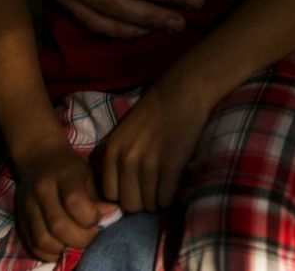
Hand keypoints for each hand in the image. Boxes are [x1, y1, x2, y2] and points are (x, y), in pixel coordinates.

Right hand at [16, 144, 115, 260]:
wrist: (39, 158)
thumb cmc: (69, 168)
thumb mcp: (87, 174)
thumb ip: (97, 198)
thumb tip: (111, 216)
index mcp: (63, 175)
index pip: (74, 201)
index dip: (91, 217)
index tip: (100, 218)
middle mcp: (42, 190)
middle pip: (58, 225)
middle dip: (80, 238)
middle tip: (92, 236)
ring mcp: (27, 207)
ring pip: (43, 240)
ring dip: (64, 249)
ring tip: (77, 242)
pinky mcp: (20, 220)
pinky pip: (32, 246)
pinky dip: (49, 253)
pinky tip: (62, 247)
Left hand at [102, 70, 209, 212]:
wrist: (183, 90)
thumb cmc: (156, 111)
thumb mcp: (126, 134)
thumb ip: (120, 160)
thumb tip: (122, 194)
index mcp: (112, 150)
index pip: (110, 195)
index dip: (126, 196)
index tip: (138, 190)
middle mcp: (126, 159)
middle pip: (130, 204)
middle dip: (143, 202)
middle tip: (154, 191)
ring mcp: (148, 162)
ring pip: (149, 205)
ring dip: (158, 201)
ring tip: (166, 186)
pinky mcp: (171, 164)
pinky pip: (166, 198)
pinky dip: (171, 198)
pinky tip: (175, 185)